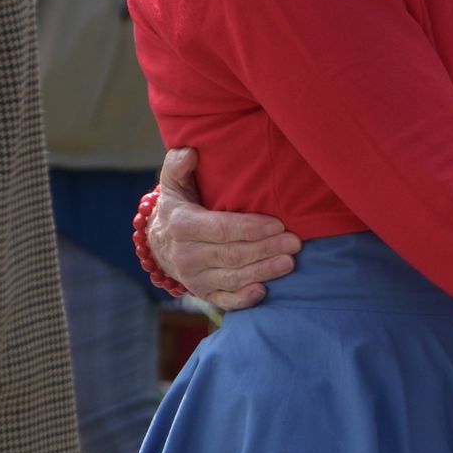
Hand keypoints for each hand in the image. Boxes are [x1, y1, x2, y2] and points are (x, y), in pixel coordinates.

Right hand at [148, 147, 298, 312]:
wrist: (159, 244)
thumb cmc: (177, 208)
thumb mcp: (173, 184)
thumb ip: (179, 166)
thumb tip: (189, 152)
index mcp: (182, 226)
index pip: (221, 228)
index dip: (250, 228)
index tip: (278, 224)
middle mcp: (187, 255)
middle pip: (232, 254)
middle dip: (266, 249)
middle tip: (294, 242)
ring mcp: (195, 278)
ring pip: (233, 277)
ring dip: (264, 271)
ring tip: (289, 262)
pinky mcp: (203, 293)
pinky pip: (225, 299)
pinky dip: (244, 298)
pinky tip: (264, 291)